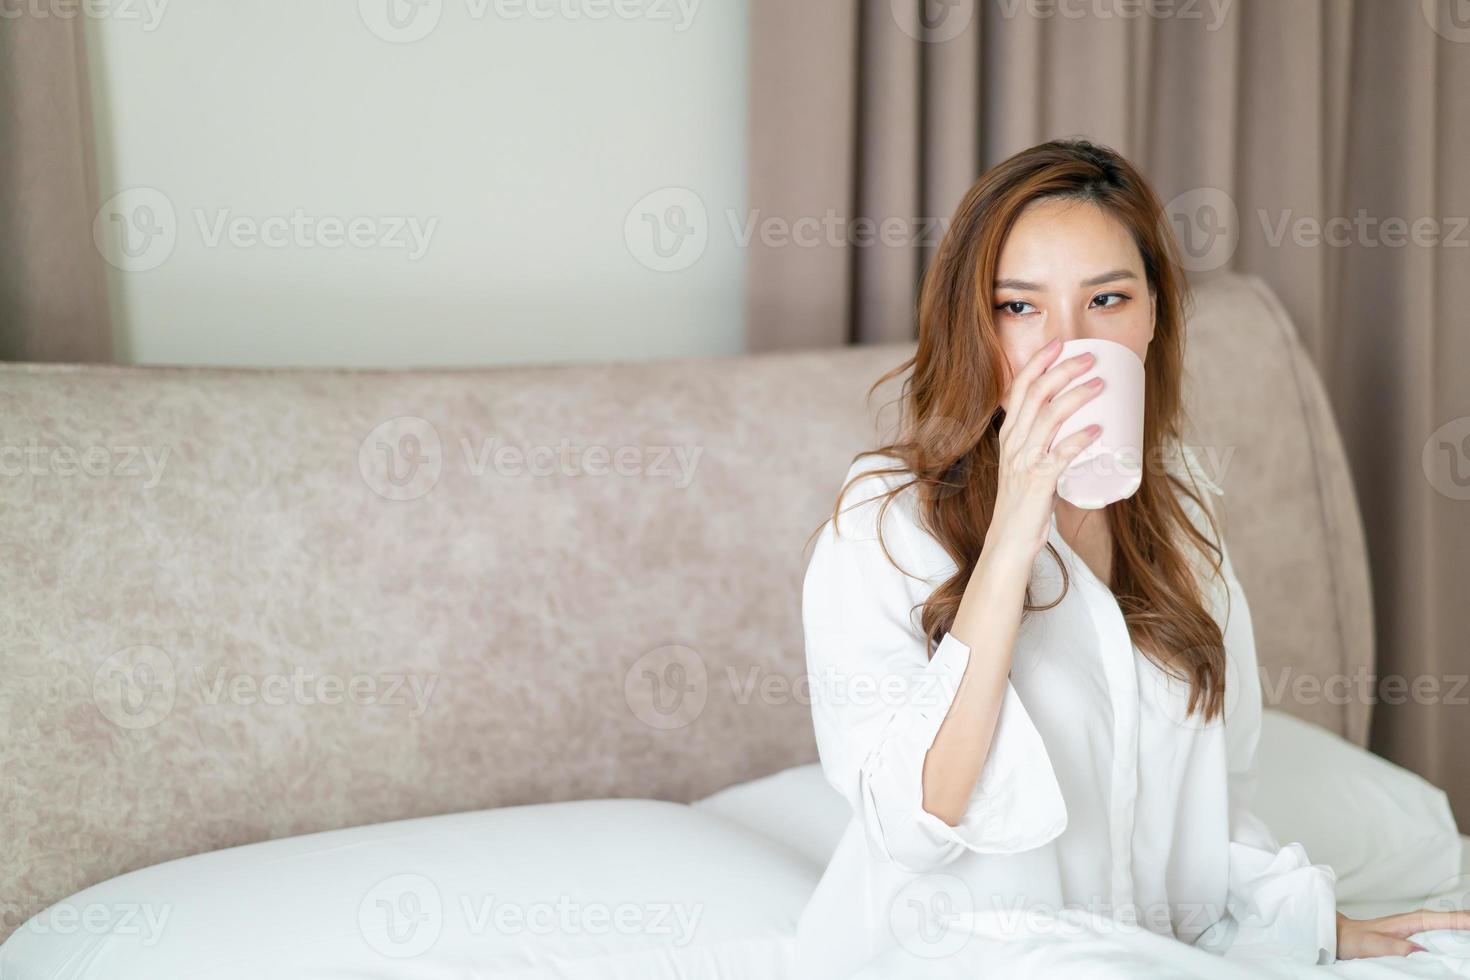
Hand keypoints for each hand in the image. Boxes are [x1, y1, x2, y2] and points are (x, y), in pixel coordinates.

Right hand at [985, 337, 1104, 563]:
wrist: (1008, 541)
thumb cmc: (1023, 503)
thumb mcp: (1025, 464)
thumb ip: (1044, 444)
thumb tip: (1080, 427)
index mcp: (1010, 435)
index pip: (1020, 388)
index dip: (1039, 362)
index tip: (1060, 343)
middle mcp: (1013, 443)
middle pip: (1036, 394)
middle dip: (1063, 370)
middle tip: (1091, 357)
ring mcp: (1024, 462)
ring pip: (1049, 418)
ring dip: (1076, 396)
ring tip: (1100, 384)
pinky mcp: (1038, 482)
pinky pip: (1060, 455)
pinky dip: (1080, 440)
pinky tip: (1099, 431)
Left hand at [1335, 908, 1469, 958]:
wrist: (1342, 936)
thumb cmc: (1355, 938)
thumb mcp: (1372, 944)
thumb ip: (1393, 947)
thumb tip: (1419, 952)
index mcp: (1410, 921)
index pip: (1443, 920)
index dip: (1462, 921)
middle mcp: (1417, 923)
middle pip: (1451, 922)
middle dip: (1466, 923)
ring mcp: (1418, 931)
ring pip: (1448, 929)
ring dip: (1462, 931)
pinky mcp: (1416, 940)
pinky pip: (1441, 938)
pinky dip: (1453, 938)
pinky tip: (1460, 946)